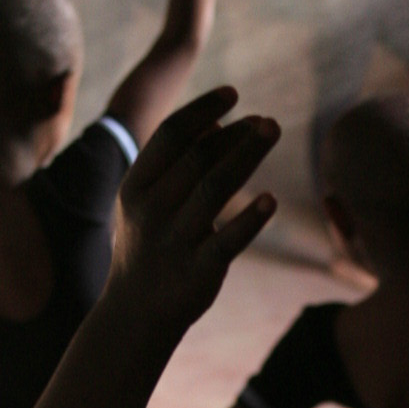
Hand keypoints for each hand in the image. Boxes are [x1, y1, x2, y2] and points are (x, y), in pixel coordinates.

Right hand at [108, 86, 277, 341]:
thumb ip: (175, 163)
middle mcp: (151, 210)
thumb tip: (217, 123)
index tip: (233, 95)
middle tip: (267, 121)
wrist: (135, 312)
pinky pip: (226, 242)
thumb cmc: (148, 245)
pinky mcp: (197, 271)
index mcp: (135, 187)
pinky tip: (270, 202)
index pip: (170, 135)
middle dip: (235, 133)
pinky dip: (249, 221)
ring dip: (247, 156)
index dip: (202, 110)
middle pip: (198, 157)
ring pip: (215, 189)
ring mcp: (173, 241)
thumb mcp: (147, 202)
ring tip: (273, 132)